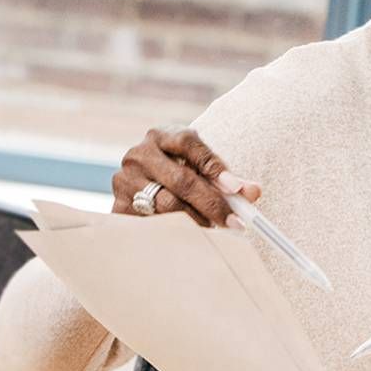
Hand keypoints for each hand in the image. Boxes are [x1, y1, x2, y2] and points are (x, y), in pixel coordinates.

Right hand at [110, 125, 261, 226]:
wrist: (142, 186)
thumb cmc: (181, 173)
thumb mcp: (202, 169)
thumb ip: (229, 179)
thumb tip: (253, 192)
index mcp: (161, 135)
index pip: (189, 144)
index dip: (215, 166)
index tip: (236, 189)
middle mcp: (139, 154)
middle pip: (181, 179)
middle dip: (213, 203)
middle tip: (235, 222)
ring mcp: (125, 180)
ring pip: (168, 205)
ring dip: (197, 220)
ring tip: (214, 228)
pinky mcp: (118, 206)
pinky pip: (153, 224)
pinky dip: (176, 231)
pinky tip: (192, 236)